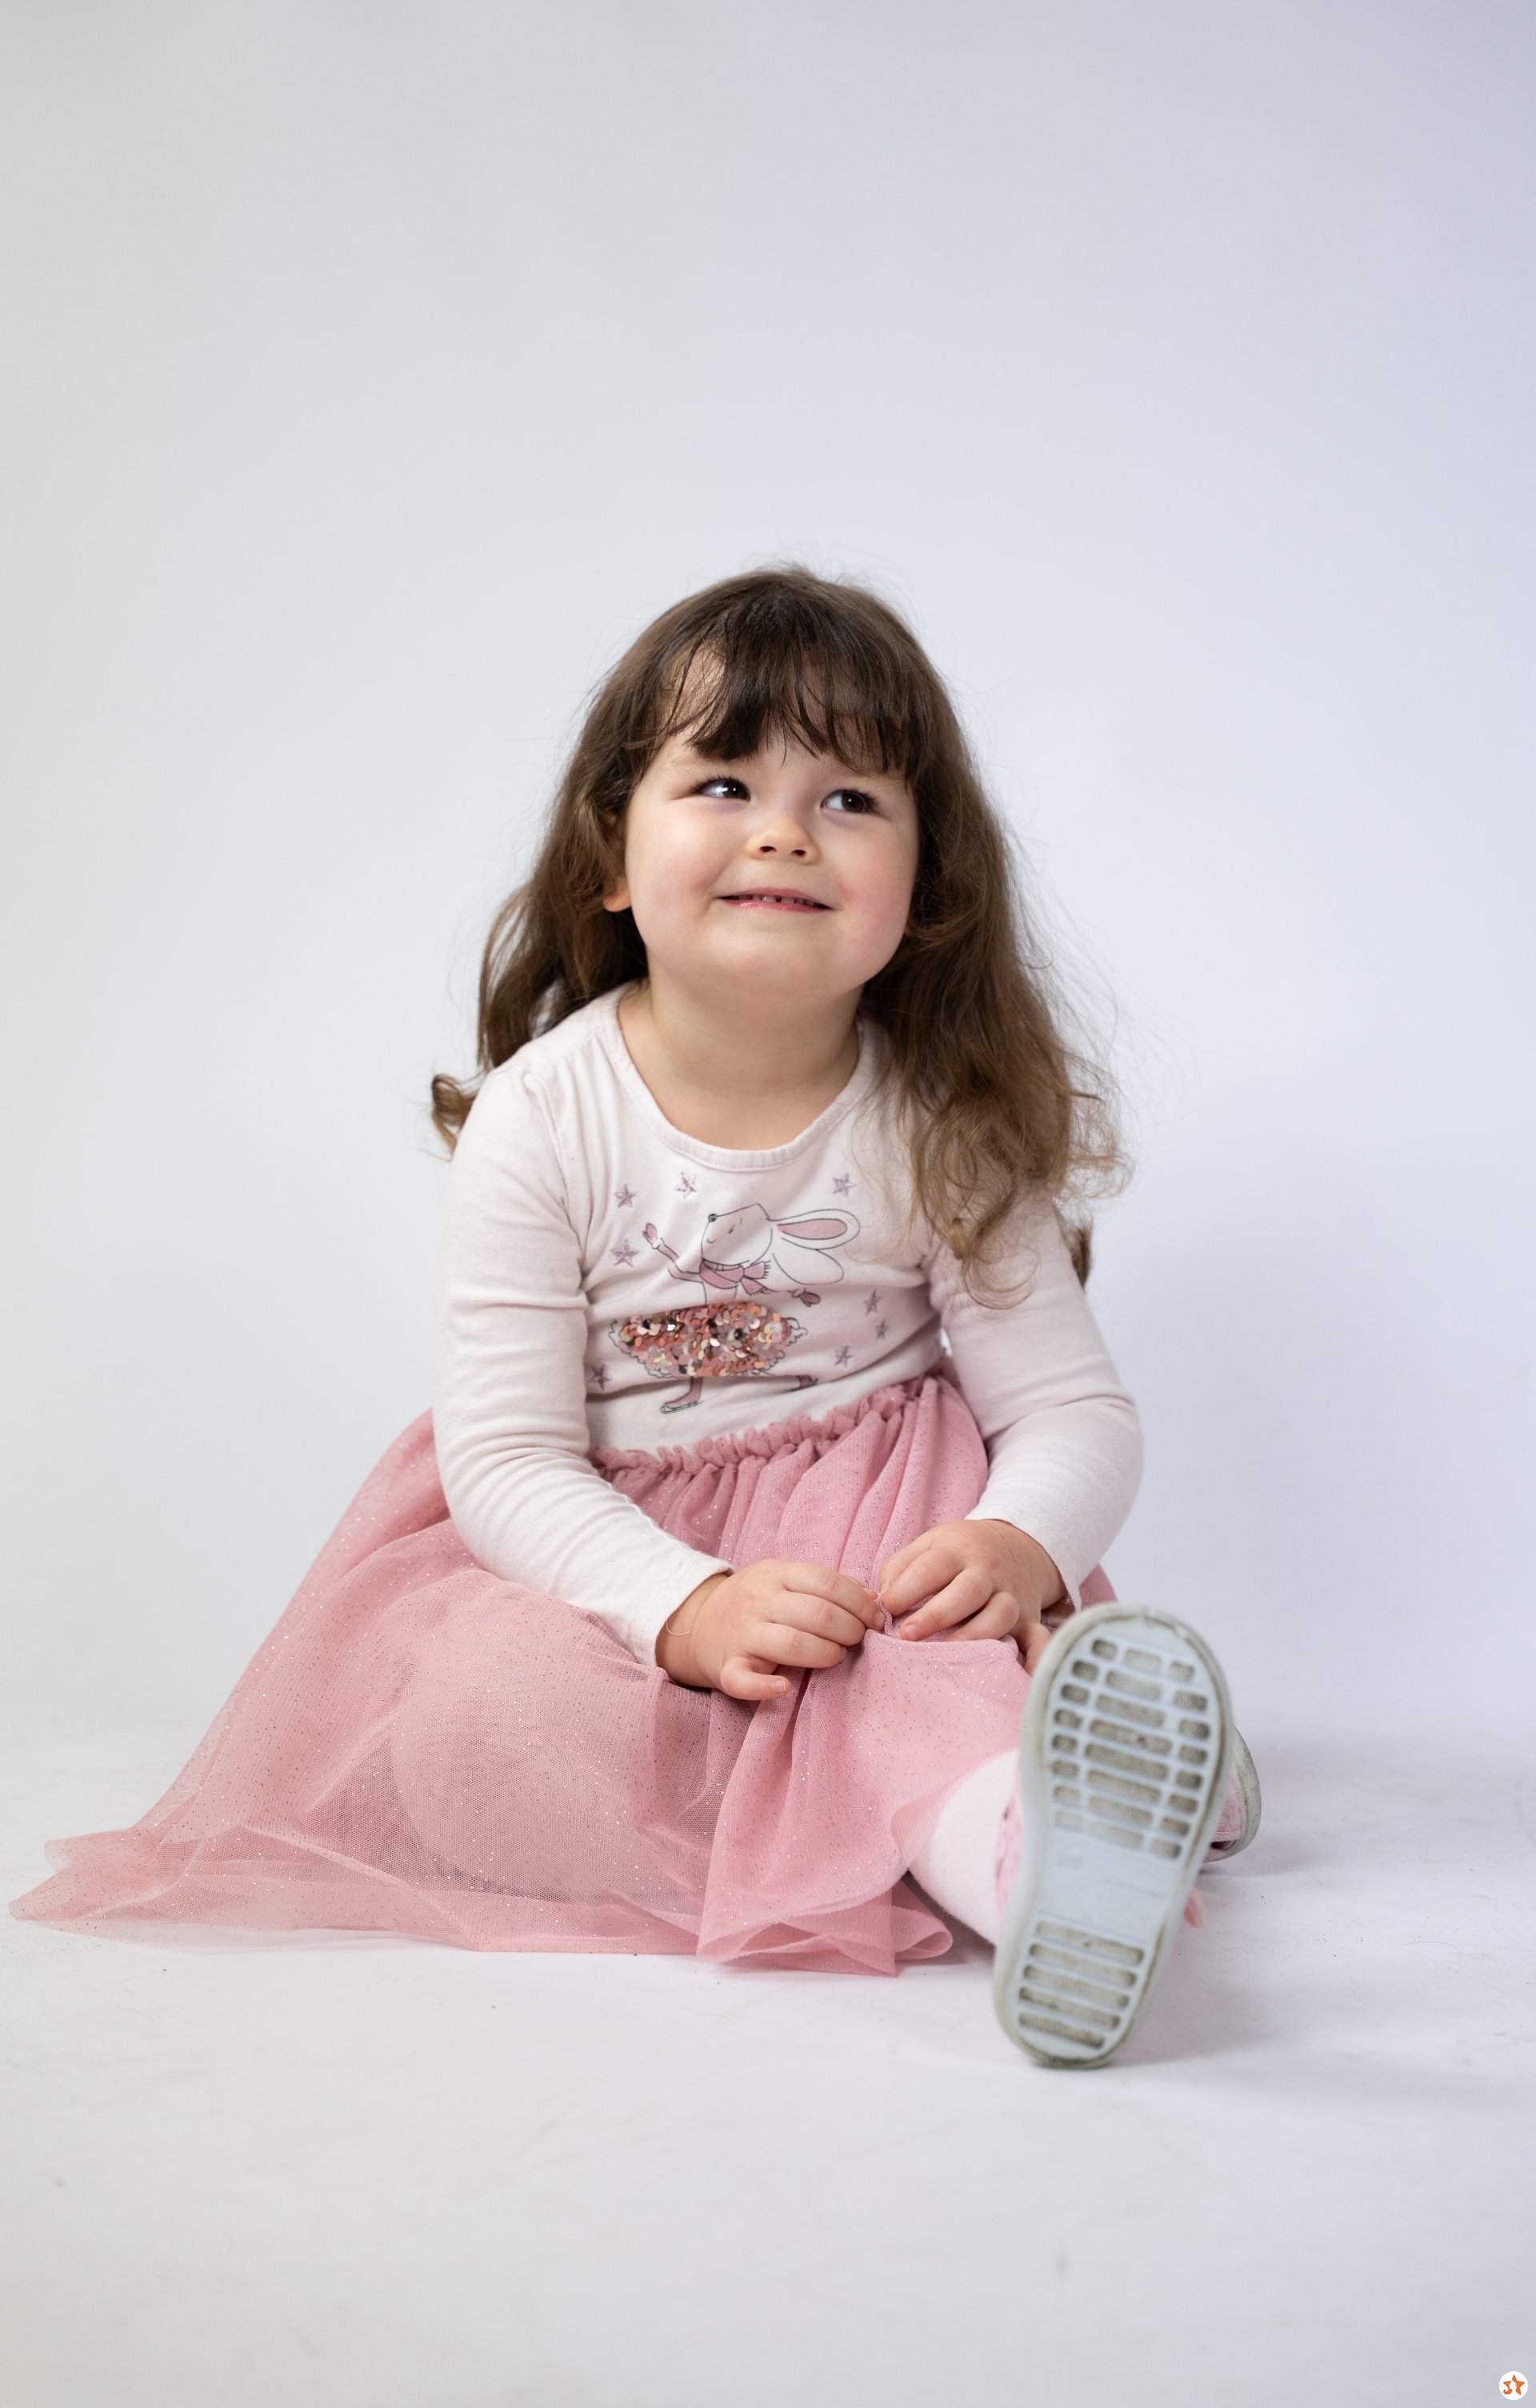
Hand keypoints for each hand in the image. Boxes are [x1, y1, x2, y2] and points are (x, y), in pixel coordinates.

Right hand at [656, 1560, 883, 1701]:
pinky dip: (765, 1688)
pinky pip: (744, 1680)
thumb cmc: (756, 1602)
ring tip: (836, 1657)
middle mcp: (758, 1601)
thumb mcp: (784, 1580)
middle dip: (849, 1630)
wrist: (698, 1623)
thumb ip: (826, 1586)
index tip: (875, 1619)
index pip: (827, 1583)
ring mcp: (742, 1634)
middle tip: (858, 1640)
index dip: (859, 1602)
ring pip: (790, 1644)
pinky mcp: (727, 1667)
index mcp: (776, 1574)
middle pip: (815, 1613)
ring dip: (825, 1654)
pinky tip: (785, 1688)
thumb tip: (873, 1598)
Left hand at [875, 1518, 1065, 1673]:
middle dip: (938, 1614)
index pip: (933, 1566)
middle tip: (907, 1636)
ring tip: (946, 1656)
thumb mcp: (930, 1543)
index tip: (885, 1609)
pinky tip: (1026, 1675)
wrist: (1019, 1544)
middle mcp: (989, 1572)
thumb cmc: (961, 1551)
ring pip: (1000, 1615)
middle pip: (969, 1590)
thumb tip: (881, 1600)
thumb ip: (900, 1566)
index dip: (907, 1588)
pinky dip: (1037, 1657)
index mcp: (959, 1550)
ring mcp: (1012, 1596)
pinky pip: (1039, 1638)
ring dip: (975, 1637)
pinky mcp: (1030, 1619)